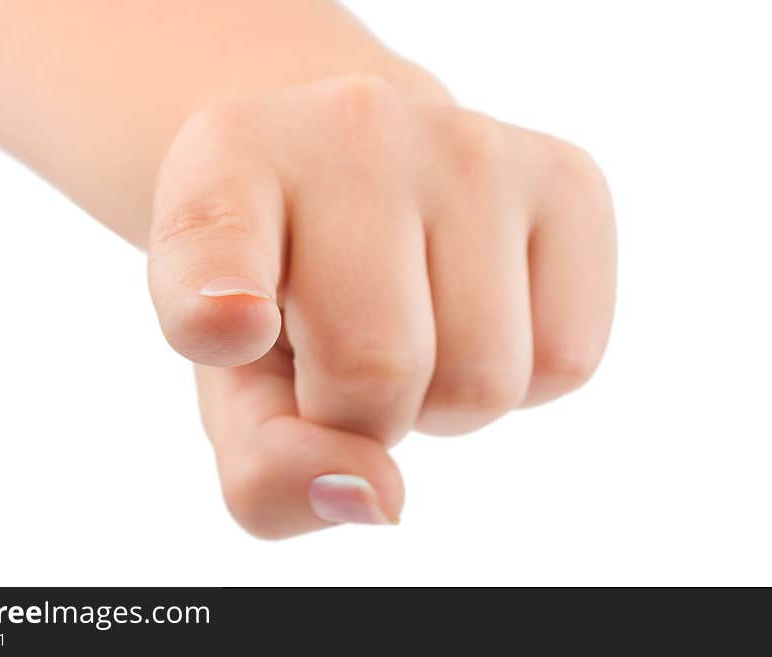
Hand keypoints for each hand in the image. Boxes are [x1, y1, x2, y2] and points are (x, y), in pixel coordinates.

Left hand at [148, 74, 615, 537]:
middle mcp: (353, 128)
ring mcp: (472, 143)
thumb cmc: (285, 295)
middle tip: (343, 353)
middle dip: (361, 413)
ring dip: (443, 400)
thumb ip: (264, 465)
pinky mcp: (567, 177)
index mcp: (227, 163)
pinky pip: (568, 359)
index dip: (213, 295)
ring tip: (414, 325)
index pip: (213, 239)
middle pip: (378, 371)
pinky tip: (475, 312)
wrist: (359, 176)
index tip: (223, 325)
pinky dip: (520, 380)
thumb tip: (375, 498)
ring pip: (484, 380)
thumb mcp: (236, 384)